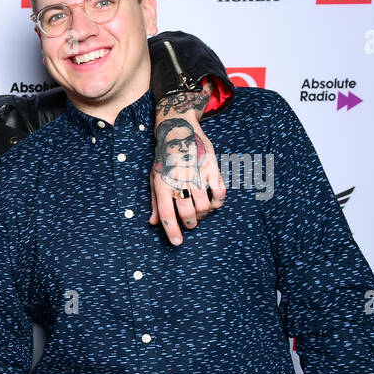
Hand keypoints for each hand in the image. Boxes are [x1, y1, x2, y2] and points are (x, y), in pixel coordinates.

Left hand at [150, 86, 225, 244]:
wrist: (178, 130)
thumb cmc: (164, 158)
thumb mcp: (154, 178)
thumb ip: (156, 202)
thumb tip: (153, 223)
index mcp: (162, 184)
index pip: (167, 214)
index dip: (172, 231)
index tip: (177, 243)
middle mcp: (179, 180)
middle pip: (188, 213)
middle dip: (190, 224)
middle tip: (191, 224)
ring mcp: (197, 174)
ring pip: (204, 206)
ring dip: (203, 214)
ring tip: (200, 211)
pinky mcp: (212, 168)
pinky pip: (220, 193)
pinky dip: (218, 202)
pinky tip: (213, 202)